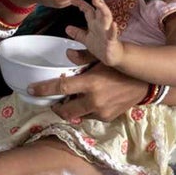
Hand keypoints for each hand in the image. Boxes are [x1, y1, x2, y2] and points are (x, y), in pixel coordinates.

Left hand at [27, 62, 148, 121]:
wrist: (144, 84)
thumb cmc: (121, 68)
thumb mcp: (102, 59)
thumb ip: (84, 58)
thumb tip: (67, 55)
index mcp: (90, 83)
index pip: (61, 88)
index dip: (44, 89)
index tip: (31, 89)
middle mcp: (94, 101)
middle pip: (65, 111)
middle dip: (56, 108)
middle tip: (52, 102)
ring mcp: (101, 112)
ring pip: (77, 115)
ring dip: (71, 109)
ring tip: (72, 100)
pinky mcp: (107, 118)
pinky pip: (89, 116)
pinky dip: (85, 110)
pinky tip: (89, 102)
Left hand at [65, 0, 122, 65]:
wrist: (113, 57)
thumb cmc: (102, 47)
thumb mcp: (86, 40)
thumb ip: (78, 34)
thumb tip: (67, 29)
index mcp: (95, 23)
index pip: (88, 9)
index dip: (80, 2)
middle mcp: (101, 24)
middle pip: (99, 7)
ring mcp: (107, 31)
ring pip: (107, 16)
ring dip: (102, 8)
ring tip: (98, 2)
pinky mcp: (112, 40)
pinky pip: (113, 33)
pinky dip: (113, 29)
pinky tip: (113, 24)